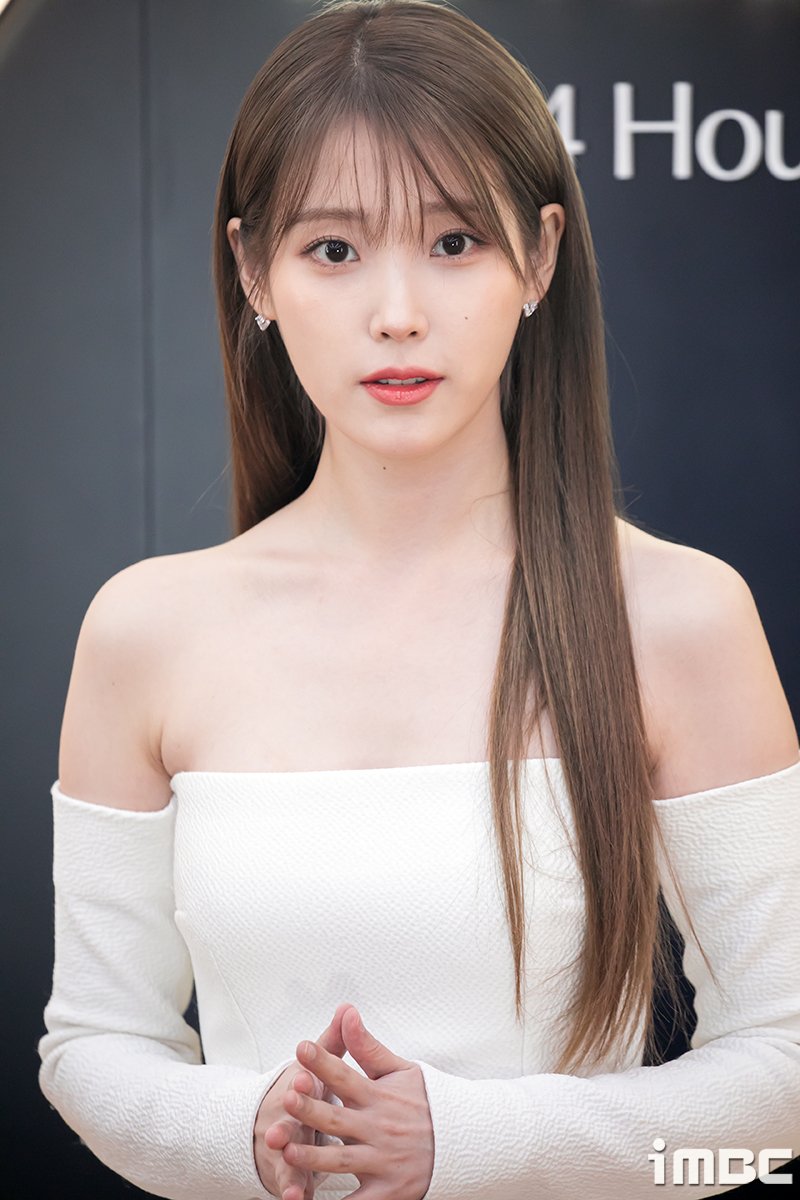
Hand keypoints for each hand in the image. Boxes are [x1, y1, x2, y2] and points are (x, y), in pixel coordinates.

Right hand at [254, 1003, 350, 1199]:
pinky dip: (293, 1192)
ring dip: (286, 1168)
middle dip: (283, 1128)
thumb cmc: (302, 1090)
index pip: (298, 1084)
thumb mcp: (314, 1065)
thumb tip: (347, 1008)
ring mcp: (287, 1148)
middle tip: (278, 1134)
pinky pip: (291, 1184)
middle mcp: (288, 1119)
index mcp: (298, 1090)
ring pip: (285, 1158)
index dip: (299, 1083)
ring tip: (291, 1184)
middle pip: (285, 1123)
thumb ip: (332, 1043)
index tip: (301, 1080)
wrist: (276, 1121)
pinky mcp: (290, 1172)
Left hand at [270, 1003, 434, 1199]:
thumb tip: (347, 1013)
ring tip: (287, 1150)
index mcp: (378, 1097)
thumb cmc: (427, 1103)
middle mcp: (378, 1128)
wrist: (464, 1142)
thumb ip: (368, 1047)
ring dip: (314, 1156)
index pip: (346, 1076)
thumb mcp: (401, 1070)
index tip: (301, 1048)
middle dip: (311, 1109)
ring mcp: (382, 1161)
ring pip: (342, 1160)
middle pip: (338, 1119)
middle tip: (288, 1097)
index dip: (323, 1062)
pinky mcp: (388, 1191)